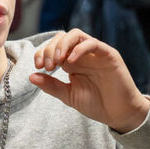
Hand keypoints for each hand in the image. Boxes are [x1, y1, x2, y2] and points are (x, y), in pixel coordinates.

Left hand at [30, 29, 149, 132]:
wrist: (119, 114)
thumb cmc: (96, 104)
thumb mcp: (68, 95)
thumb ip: (51, 85)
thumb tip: (31, 76)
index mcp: (72, 62)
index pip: (53, 46)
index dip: (42, 52)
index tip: (39, 67)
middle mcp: (82, 54)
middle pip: (62, 37)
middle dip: (50, 49)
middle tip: (47, 67)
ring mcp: (96, 53)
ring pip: (76, 34)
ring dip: (62, 45)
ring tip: (57, 61)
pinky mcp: (109, 54)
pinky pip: (92, 43)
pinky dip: (79, 49)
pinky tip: (70, 62)